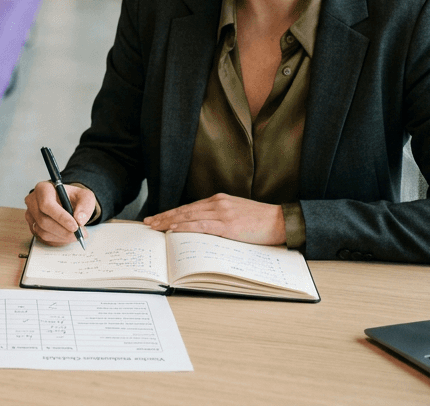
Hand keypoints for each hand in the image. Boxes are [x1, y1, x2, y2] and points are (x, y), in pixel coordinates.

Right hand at [23, 181, 96, 245]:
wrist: (66, 202)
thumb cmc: (73, 197)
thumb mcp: (85, 197)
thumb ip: (85, 206)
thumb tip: (79, 219)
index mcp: (43, 188)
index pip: (46, 204)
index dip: (60, 217)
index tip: (75, 226)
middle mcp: (32, 201)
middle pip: (43, 220)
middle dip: (63, 230)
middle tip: (79, 234)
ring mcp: (30, 214)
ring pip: (42, 231)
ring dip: (61, 236)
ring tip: (75, 234)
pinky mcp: (31, 225)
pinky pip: (42, 237)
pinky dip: (57, 239)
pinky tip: (66, 235)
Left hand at [143, 193, 285, 244]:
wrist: (281, 220)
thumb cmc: (261, 220)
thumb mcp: (237, 213)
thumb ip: (219, 217)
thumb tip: (201, 228)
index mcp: (219, 200)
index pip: (189, 207)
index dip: (172, 213)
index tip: (158, 217)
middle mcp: (217, 203)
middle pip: (184, 210)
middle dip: (164, 216)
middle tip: (148, 222)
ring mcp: (222, 213)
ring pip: (188, 216)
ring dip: (169, 222)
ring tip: (155, 227)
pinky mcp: (228, 225)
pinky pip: (200, 225)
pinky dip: (184, 227)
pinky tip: (173, 229)